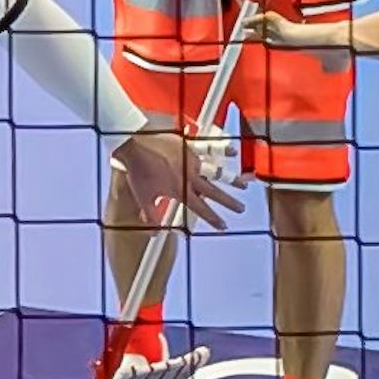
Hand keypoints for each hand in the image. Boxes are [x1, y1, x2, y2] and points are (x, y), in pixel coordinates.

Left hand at [111, 130, 245, 232]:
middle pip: (214, 192)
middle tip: (240, 209)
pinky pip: (209, 148)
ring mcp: (191, 161)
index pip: (200, 209)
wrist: (134, 145)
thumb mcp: (143, 197)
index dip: (213, 219)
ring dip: (231, 179)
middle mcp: (189, 177)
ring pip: (216, 172)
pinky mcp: (189, 146)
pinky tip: (233, 151)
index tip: (223, 226)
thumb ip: (151, 216)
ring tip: (244, 184)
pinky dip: (222, 149)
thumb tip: (154, 233)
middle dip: (228, 202)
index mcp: (180, 191)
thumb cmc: (138, 171)